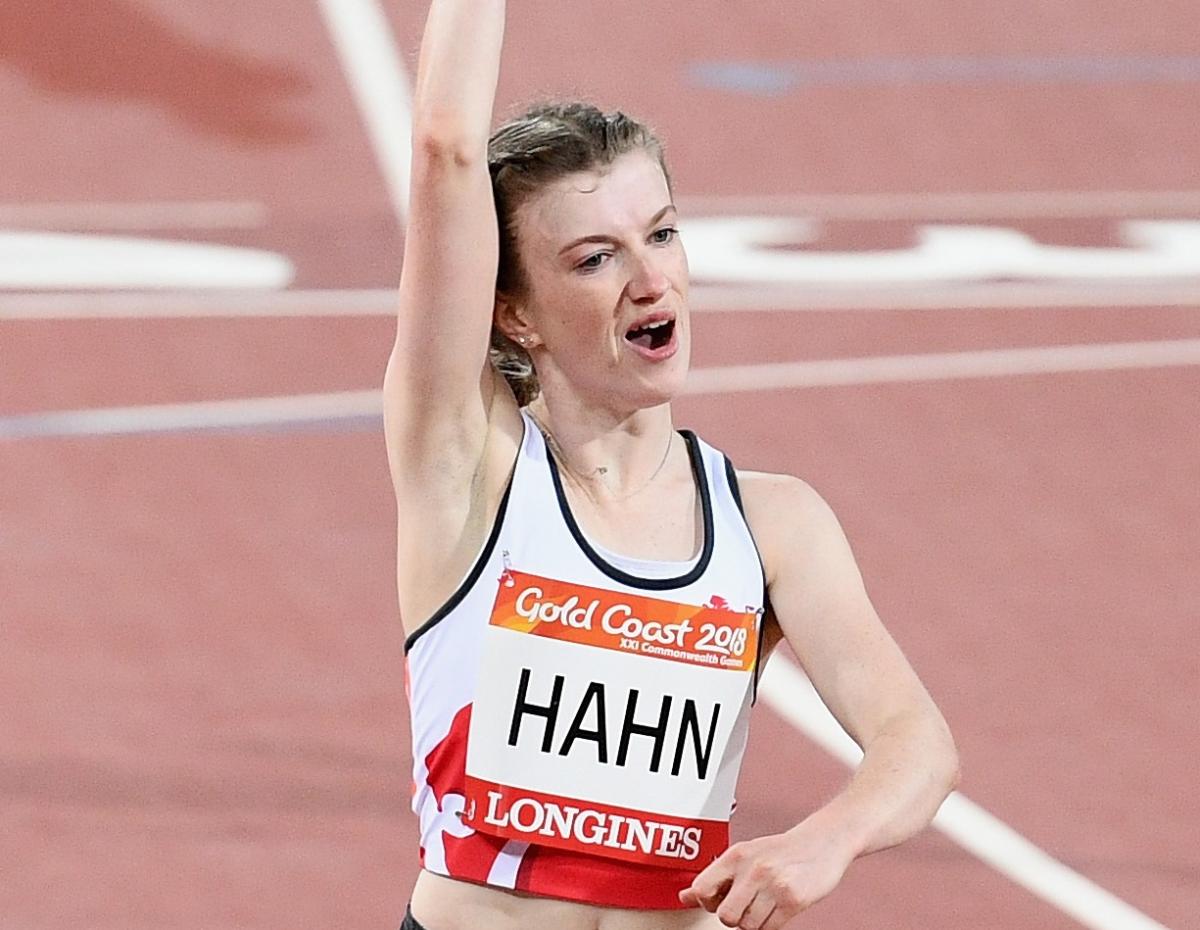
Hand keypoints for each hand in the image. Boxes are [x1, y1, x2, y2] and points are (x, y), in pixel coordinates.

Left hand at [678, 822, 853, 928]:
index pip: (702, 888)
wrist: (822, 842)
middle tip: (745, 906)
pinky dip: (770, 925)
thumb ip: (716, 876)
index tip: (718, 900)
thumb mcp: (745, 855)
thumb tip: (684, 896)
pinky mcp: (793, 900)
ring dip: (754, 922)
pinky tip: (776, 909)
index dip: (707, 902)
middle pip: (725, 915)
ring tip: (764, 905)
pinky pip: (770, 929)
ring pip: (748, 925)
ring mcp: (774, 885)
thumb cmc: (781, 851)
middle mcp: (753, 869)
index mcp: (736, 855)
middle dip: (733, 917)